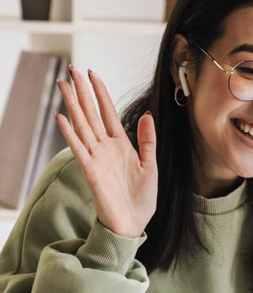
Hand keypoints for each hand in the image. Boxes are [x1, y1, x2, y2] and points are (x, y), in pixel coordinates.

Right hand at [55, 67, 157, 237]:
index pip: (108, 113)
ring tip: (63, 84)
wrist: (133, 224)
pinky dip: (69, 133)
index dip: (101, 93)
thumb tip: (147, 115)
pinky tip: (61, 117)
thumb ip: (147, 140)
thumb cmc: (141, 199)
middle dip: (83, 91)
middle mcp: (106, 148)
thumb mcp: (150, 165)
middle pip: (91, 113)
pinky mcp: (90, 171)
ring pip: (82, 125)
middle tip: (73, 69)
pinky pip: (78, 148)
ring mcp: (96, 158)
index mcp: (121, 145)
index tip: (94, 73)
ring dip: (72, 105)